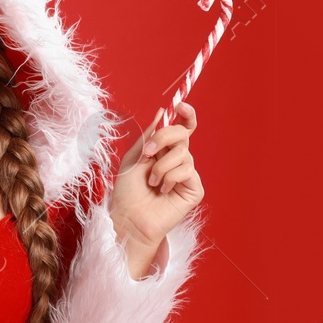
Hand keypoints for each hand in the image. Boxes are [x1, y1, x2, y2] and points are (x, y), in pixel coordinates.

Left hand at [108, 101, 203, 252]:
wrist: (129, 217)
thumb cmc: (128, 191)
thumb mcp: (134, 156)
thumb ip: (149, 135)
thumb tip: (163, 112)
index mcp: (164, 150)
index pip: (182, 128)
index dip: (186, 115)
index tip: (181, 105)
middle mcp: (178, 160)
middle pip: (183, 134)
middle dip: (164, 138)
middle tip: (148, 153)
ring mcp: (187, 174)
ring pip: (183, 154)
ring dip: (161, 166)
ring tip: (152, 182)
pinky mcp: (194, 189)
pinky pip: (187, 171)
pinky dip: (171, 178)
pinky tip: (163, 190)